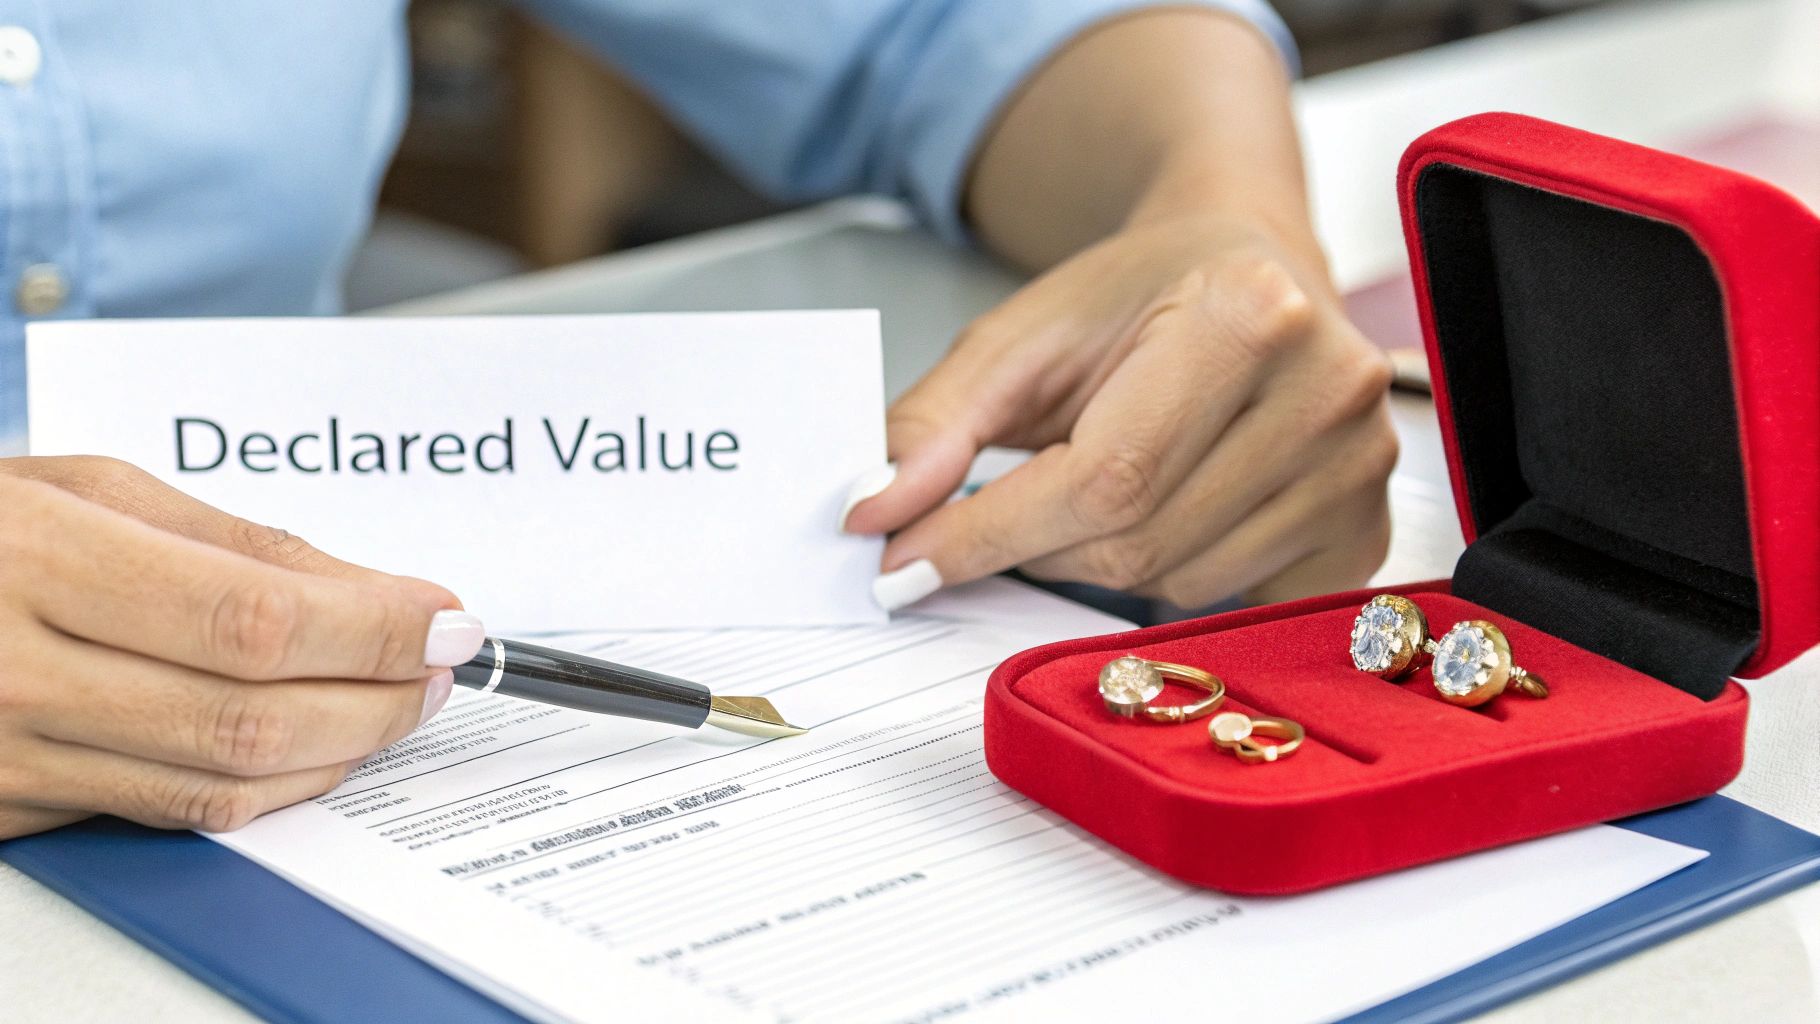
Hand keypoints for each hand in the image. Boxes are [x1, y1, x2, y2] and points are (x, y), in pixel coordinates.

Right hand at [0, 457, 485, 839]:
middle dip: (380, 694)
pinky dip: (270, 784)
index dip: (373, 627)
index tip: (445, 617)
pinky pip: (173, 813)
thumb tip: (375, 594)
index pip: (254, 618)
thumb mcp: (85, 487)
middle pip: (253, 715)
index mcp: (32, 557)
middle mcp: (10, 670)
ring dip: (343, 748)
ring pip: (222, 784)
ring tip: (397, 701)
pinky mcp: (7, 811)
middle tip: (439, 665)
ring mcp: (4, 755)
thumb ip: (235, 542)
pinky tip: (316, 744)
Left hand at [844, 213, 1395, 610]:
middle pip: (1136, 540)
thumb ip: (938, 421)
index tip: (902, 563)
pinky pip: (1231, 603)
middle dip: (1038, 546)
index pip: (1100, 476)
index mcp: (1250, 313)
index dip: (986, 534)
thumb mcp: (1022, 334)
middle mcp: (1327, 390)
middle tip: (995, 517)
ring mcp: (1359, 468)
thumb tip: (871, 513)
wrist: (1244, 266)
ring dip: (1105, 558)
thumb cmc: (1139, 294)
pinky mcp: (1363, 528)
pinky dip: (1172, 575)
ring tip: (1109, 479)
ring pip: (1177, 582)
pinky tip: (1174, 506)